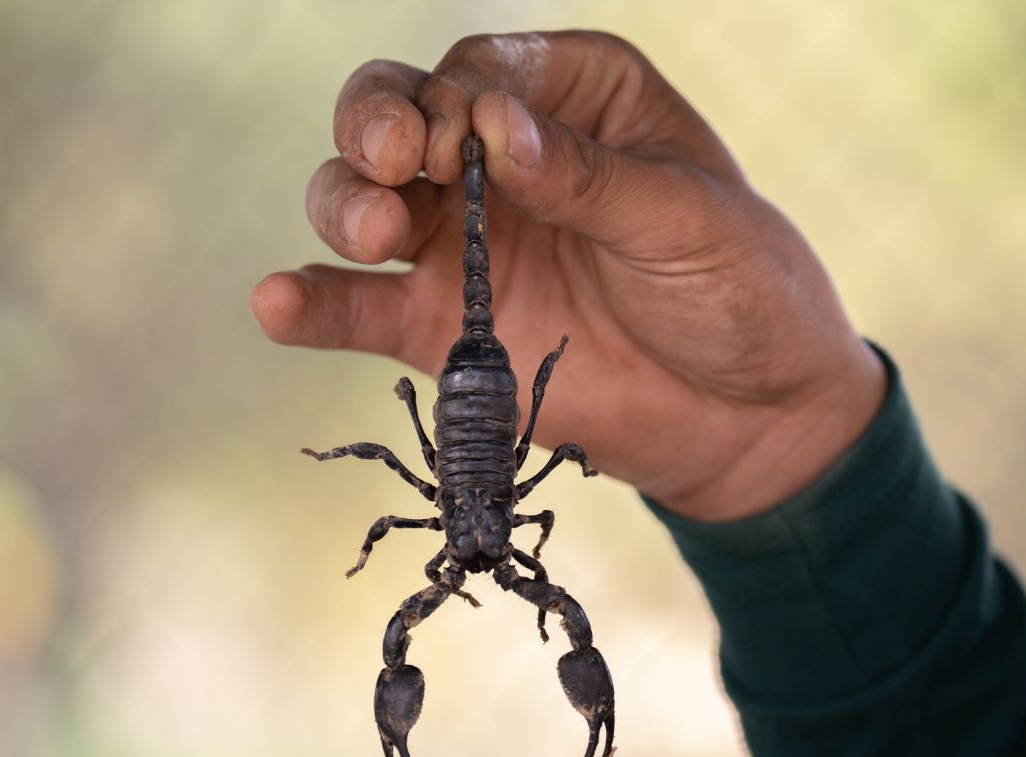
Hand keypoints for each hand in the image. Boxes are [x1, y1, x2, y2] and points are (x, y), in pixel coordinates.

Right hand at [251, 31, 884, 520]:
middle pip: (398, 116)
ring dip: (344, 203)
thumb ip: (588, 177)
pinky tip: (278, 302)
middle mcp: (502, 162)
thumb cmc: (740, 292)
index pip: (481, 71)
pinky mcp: (443, 328)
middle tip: (397, 163)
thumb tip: (495, 129)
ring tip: (374, 233)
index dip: (454, 96)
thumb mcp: (687, 220)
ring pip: (362, 200)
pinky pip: (359, 309)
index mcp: (574, 102)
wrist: (747, 417)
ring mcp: (464, 246)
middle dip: (379, 128)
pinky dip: (314, 304)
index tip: (467, 142)